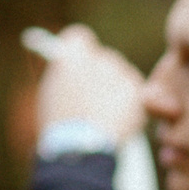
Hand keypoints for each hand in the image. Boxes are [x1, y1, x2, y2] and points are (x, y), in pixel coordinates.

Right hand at [35, 24, 145, 145]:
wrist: (81, 151)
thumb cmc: (61, 129)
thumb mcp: (52, 96)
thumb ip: (63, 75)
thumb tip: (68, 68)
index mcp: (71, 55)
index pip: (79, 39)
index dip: (80, 53)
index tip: (80, 65)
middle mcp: (97, 56)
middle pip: (104, 59)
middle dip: (102, 77)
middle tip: (95, 103)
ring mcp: (120, 72)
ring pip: (122, 77)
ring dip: (116, 92)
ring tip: (105, 119)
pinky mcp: (136, 89)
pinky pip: (135, 93)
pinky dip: (130, 107)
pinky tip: (118, 123)